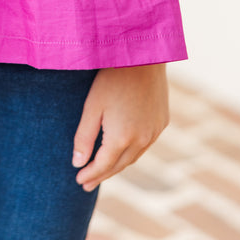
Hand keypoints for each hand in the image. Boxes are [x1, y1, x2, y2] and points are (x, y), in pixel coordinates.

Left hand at [72, 63, 168, 191]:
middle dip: (102, 175)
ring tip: (103, 170)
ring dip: (118, 165)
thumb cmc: (112, 78)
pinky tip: (123, 150)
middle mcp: (142, 140)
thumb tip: (77, 163)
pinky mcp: (162, 122)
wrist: (144, 56)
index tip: (78, 180)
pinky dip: (131, 152)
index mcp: (121, 138)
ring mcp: (155, 132)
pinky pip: (145, 144)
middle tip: (87, 183)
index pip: (103, 166)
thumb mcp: (92, 106)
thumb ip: (84, 137)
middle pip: (119, 165)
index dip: (90, 174)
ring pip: (134, 157)